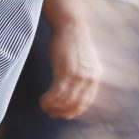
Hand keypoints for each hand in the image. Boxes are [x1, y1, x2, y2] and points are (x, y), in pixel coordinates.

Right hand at [39, 0, 102, 119]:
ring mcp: (78, 76)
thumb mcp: (83, 61)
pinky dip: (48, 100)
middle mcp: (89, 78)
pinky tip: (42, 100)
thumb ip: (81, 75)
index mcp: (96, 76)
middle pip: (76, 105)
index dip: (74, 111)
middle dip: (63, 112)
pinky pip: (56, 94)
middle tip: (52, 113)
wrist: (70, 24)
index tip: (63, 113)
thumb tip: (72, 89)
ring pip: (65, 102)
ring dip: (53, 107)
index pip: (87, 102)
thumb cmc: (72, 40)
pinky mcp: (65, 72)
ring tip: (45, 106)